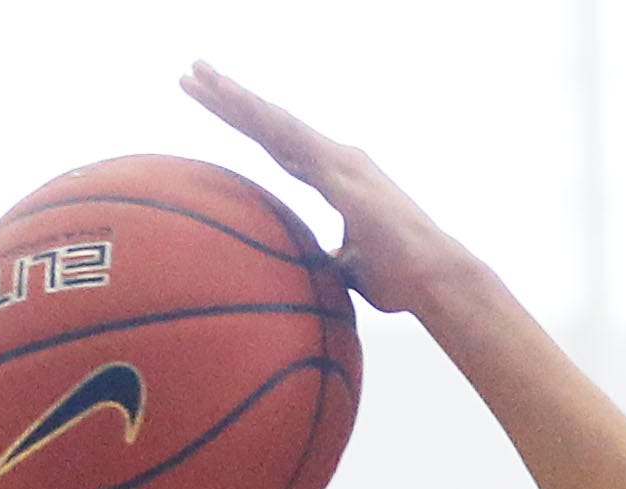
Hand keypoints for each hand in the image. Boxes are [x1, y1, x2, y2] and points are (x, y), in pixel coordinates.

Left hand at [183, 64, 485, 323]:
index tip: (215, 106)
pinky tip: (232, 98)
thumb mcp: (349, 267)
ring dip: (235, 96)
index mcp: (334, 177)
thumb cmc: (397, 279)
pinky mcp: (340, 171)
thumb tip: (312, 271)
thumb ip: (330, 258)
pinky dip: (261, 116)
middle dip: (230, 98)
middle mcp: (334, 159)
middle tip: (192, 73)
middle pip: (270, 125)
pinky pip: (291, 138)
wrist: (432, 279)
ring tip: (199, 73)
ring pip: (275, 121)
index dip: (246, 125)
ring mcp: (337, 161)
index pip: (278, 146)